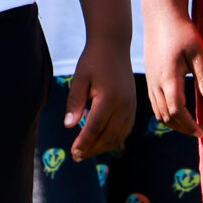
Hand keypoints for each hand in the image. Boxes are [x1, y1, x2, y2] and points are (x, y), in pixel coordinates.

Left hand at [66, 40, 135, 159]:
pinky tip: (101, 141)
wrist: (114, 46)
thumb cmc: (93, 61)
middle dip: (92, 149)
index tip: (73, 152)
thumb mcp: (80, 79)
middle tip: (76, 156)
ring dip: (103, 147)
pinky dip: (114, 139)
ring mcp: (131, 106)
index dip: (83, 142)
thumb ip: (74, 103)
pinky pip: (126, 129)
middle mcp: (124, 105)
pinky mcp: (133, 105)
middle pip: (108, 136)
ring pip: (119, 136)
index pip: (95, 128)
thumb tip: (69, 126)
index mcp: (110, 98)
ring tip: (87, 152)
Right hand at [143, 10, 202, 136]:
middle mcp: (155, 83)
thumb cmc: (182, 31)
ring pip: (158, 113)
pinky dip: (166, 114)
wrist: (160, 16)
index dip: (190, 126)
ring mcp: (149, 81)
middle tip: (201, 132)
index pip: (177, 112)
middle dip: (184, 129)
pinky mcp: (149, 78)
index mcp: (168, 78)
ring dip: (174, 123)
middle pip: (167, 117)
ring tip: (192, 126)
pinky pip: (155, 104)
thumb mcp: (198, 51)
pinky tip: (179, 113)